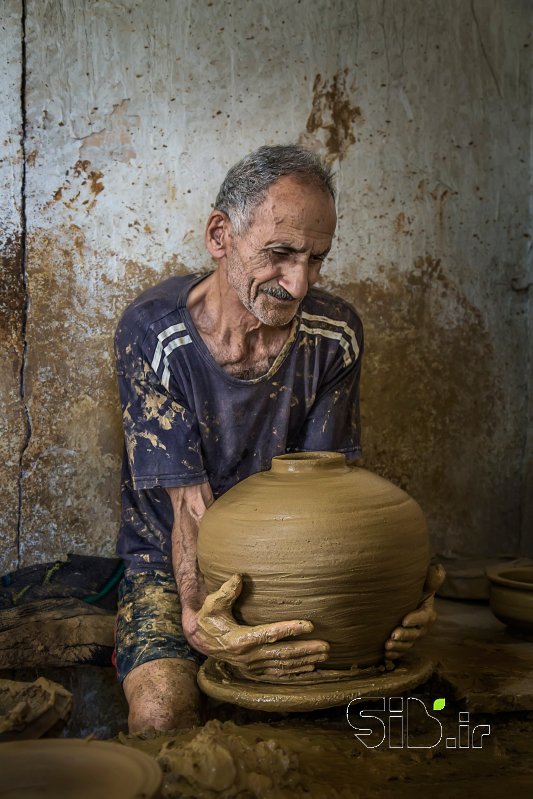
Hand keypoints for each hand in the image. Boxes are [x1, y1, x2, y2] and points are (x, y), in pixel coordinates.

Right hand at [182, 574, 329, 679]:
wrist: (200, 641)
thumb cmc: (209, 618)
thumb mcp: (212, 604)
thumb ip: (226, 592)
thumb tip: (239, 577)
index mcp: (240, 640)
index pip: (270, 634)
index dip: (290, 629)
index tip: (309, 624)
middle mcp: (248, 657)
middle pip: (282, 654)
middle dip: (306, 649)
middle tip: (326, 645)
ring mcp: (252, 667)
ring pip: (283, 666)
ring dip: (305, 661)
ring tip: (324, 655)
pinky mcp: (254, 672)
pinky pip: (278, 674)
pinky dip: (295, 672)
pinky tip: (310, 668)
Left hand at [384, 563, 445, 660]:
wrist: (399, 599)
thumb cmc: (411, 589)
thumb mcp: (421, 583)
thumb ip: (430, 578)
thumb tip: (439, 568)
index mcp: (427, 612)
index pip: (424, 617)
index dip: (416, 619)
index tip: (404, 620)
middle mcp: (422, 627)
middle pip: (416, 634)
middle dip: (405, 635)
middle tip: (393, 635)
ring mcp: (413, 636)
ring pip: (408, 644)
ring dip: (398, 647)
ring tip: (386, 645)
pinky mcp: (403, 643)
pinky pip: (401, 652)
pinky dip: (394, 654)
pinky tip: (385, 654)